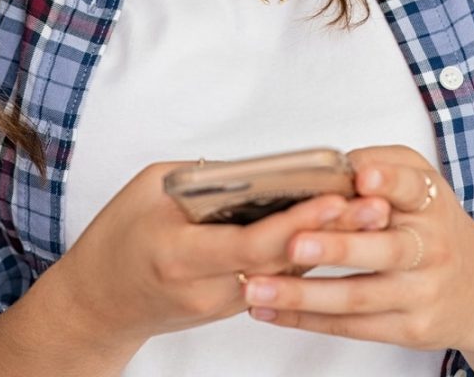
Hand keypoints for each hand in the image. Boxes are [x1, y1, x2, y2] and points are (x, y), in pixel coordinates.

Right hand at [51, 161, 390, 350]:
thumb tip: (253, 168)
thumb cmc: (117, 239)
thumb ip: (199, 179)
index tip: (335, 198)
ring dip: (327, 242)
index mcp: (182, 256)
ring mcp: (223, 303)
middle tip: (375, 205)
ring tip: (370, 212)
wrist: (98, 304)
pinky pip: (274, 276)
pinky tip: (336, 229)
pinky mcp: (232, 305)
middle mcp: (209, 287)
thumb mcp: (146, 190)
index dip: (299, 223)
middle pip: (283, 262)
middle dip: (331, 234)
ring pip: (285, 272)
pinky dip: (302, 251)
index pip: (253, 244)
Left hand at [237, 145, 473, 355]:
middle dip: (337, 248)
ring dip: (303, 293)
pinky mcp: (408, 329)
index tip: (362, 177)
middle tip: (296, 243)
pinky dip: (306, 319)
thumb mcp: (421, 183)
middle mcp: (429, 248)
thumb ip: (383, 165)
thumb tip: (335, 164)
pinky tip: (270, 309)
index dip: (387, 181)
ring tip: (257, 285)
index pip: (410, 187)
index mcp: (429, 203)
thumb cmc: (433, 226)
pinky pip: (351, 326)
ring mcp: (419, 293)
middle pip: (383, 249)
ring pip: (358, 296)